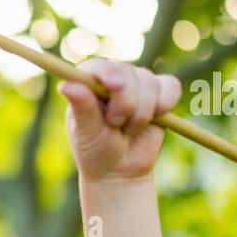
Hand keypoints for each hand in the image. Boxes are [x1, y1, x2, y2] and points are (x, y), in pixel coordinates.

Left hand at [59, 59, 181, 182]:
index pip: (98, 66)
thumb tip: (65, 85)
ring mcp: (137, 84)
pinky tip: (156, 118)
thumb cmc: (95, 150)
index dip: (109, 73)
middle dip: (126, 103)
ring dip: (142, 113)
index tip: (115, 86)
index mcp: (88, 83)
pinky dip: (166, 102)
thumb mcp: (86, 132)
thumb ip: (81, 108)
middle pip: (128, 73)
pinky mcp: (160, 93)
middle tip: (116, 125)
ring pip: (149, 83)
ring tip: (128, 129)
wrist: (120, 170)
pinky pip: (171, 87)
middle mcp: (112, 78)